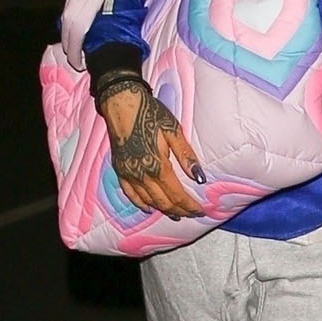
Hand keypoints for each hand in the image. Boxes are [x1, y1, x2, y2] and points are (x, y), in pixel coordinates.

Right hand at [97, 75, 205, 218]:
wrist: (123, 105)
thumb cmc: (151, 114)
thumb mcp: (174, 131)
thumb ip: (186, 156)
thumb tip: (200, 178)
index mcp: (157, 166)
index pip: (177, 194)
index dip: (189, 205)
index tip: (201, 211)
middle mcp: (141, 175)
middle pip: (163, 202)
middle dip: (179, 210)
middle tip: (192, 214)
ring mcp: (128, 174)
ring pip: (147, 201)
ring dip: (163, 210)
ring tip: (176, 214)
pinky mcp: (120, 170)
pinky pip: (130, 194)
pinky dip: (140, 204)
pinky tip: (148, 207)